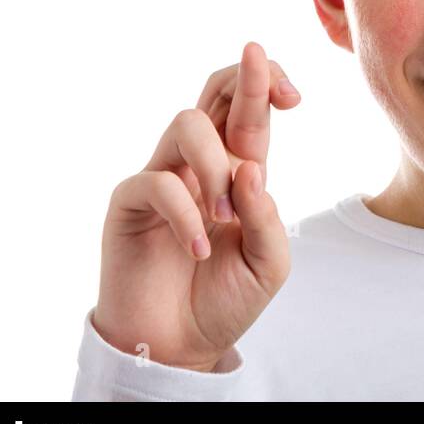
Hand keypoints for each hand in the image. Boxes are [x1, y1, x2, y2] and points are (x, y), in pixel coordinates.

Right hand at [91, 42, 298, 371]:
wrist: (180, 346)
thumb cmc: (225, 300)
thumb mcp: (268, 262)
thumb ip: (265, 214)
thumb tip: (249, 167)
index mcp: (238, 171)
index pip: (251, 111)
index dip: (266, 84)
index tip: (294, 94)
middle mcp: (199, 165)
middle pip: (214, 93)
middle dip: (242, 76)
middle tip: (268, 78)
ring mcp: (163, 178)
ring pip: (185, 123)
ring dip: (214, 161)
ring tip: (225, 213)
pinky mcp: (129, 202)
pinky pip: (156, 182)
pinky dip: (186, 214)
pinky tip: (199, 249)